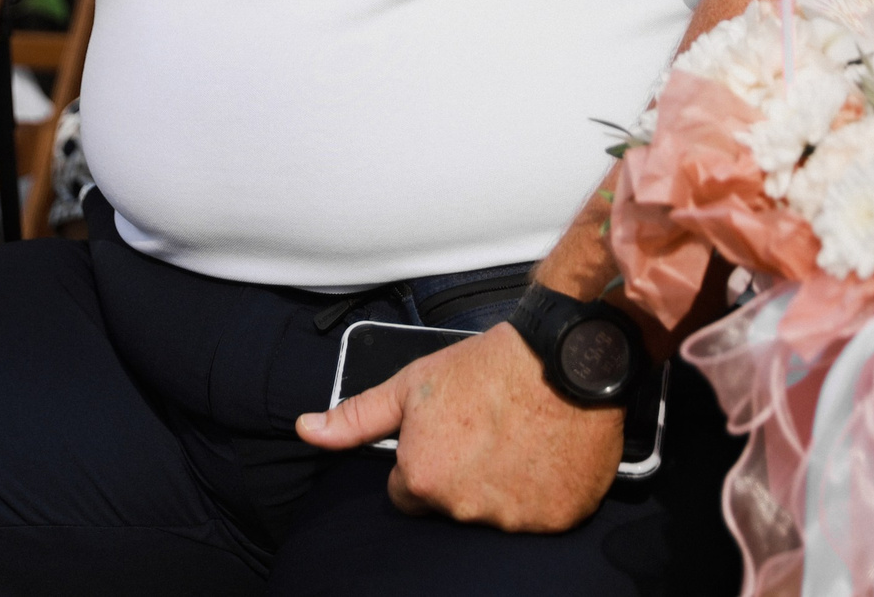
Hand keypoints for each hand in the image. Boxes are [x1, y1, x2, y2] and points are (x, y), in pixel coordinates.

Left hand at [296, 323, 621, 531]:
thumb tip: (308, 430)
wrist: (565, 356)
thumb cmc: (490, 366)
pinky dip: (542, 493)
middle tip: (486, 432)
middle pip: (450, 506)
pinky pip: (539, 516)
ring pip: (494, 513)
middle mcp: (465, 507)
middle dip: (462, 476)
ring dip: (501, 486)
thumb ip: (357, 418)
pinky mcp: (556, 519)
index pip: (407, 493)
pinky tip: (543, 454)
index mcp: (424, 478)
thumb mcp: (412, 383)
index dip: (425, 462)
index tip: (450, 437)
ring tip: (517, 439)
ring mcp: (513, 518)